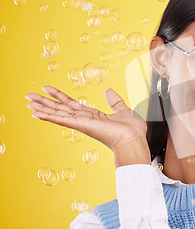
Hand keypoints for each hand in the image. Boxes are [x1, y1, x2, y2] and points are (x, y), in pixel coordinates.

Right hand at [26, 86, 150, 167]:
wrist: (133, 140)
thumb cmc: (131, 131)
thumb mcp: (123, 110)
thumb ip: (115, 101)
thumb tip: (108, 90)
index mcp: (92, 115)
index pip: (71, 104)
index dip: (59, 95)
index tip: (47, 88)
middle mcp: (84, 119)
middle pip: (60, 108)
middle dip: (45, 101)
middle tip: (29, 95)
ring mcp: (81, 123)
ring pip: (58, 113)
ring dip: (42, 107)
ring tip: (28, 102)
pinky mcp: (82, 125)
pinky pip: (62, 119)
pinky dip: (49, 116)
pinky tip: (36, 113)